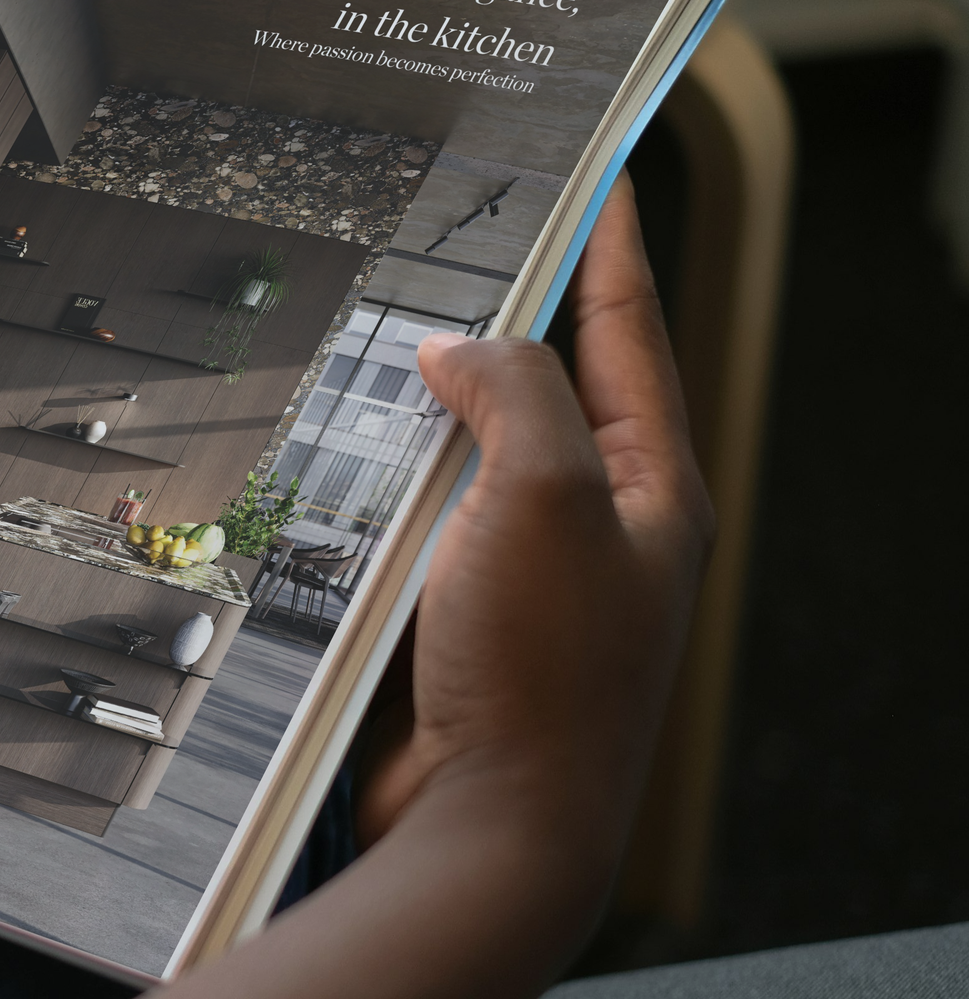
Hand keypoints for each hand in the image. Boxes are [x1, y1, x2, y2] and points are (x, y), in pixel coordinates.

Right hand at [0, 176, 716, 998]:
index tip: (594, 168)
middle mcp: (602, 533)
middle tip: (464, 234)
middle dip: (508, 314)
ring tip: (387, 333)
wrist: (491, 830)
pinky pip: (425, 528)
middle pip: (555, 390)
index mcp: (654, 490)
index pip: (631, 329)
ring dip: (433, 403)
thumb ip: (514, 393)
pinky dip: (389, 483)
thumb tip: (459, 349)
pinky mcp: (461, 629)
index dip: (607, 242)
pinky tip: (343, 457)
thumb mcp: (548, 494)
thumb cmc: (542, 674)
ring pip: (478, 459)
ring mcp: (531, 583)